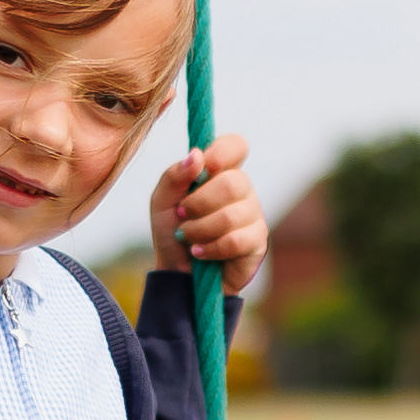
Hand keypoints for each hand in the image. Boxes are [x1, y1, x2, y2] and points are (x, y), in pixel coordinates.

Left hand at [150, 130, 264, 293]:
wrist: (177, 273)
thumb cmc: (172, 232)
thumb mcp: (162, 201)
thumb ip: (174, 176)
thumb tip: (196, 155)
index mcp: (220, 172)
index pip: (236, 145)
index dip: (221, 153)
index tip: (202, 169)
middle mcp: (242, 189)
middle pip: (233, 182)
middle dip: (199, 203)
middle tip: (182, 216)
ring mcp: (253, 215)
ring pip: (232, 215)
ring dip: (200, 230)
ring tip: (188, 238)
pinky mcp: (257, 242)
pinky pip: (237, 240)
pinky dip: (211, 248)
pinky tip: (201, 253)